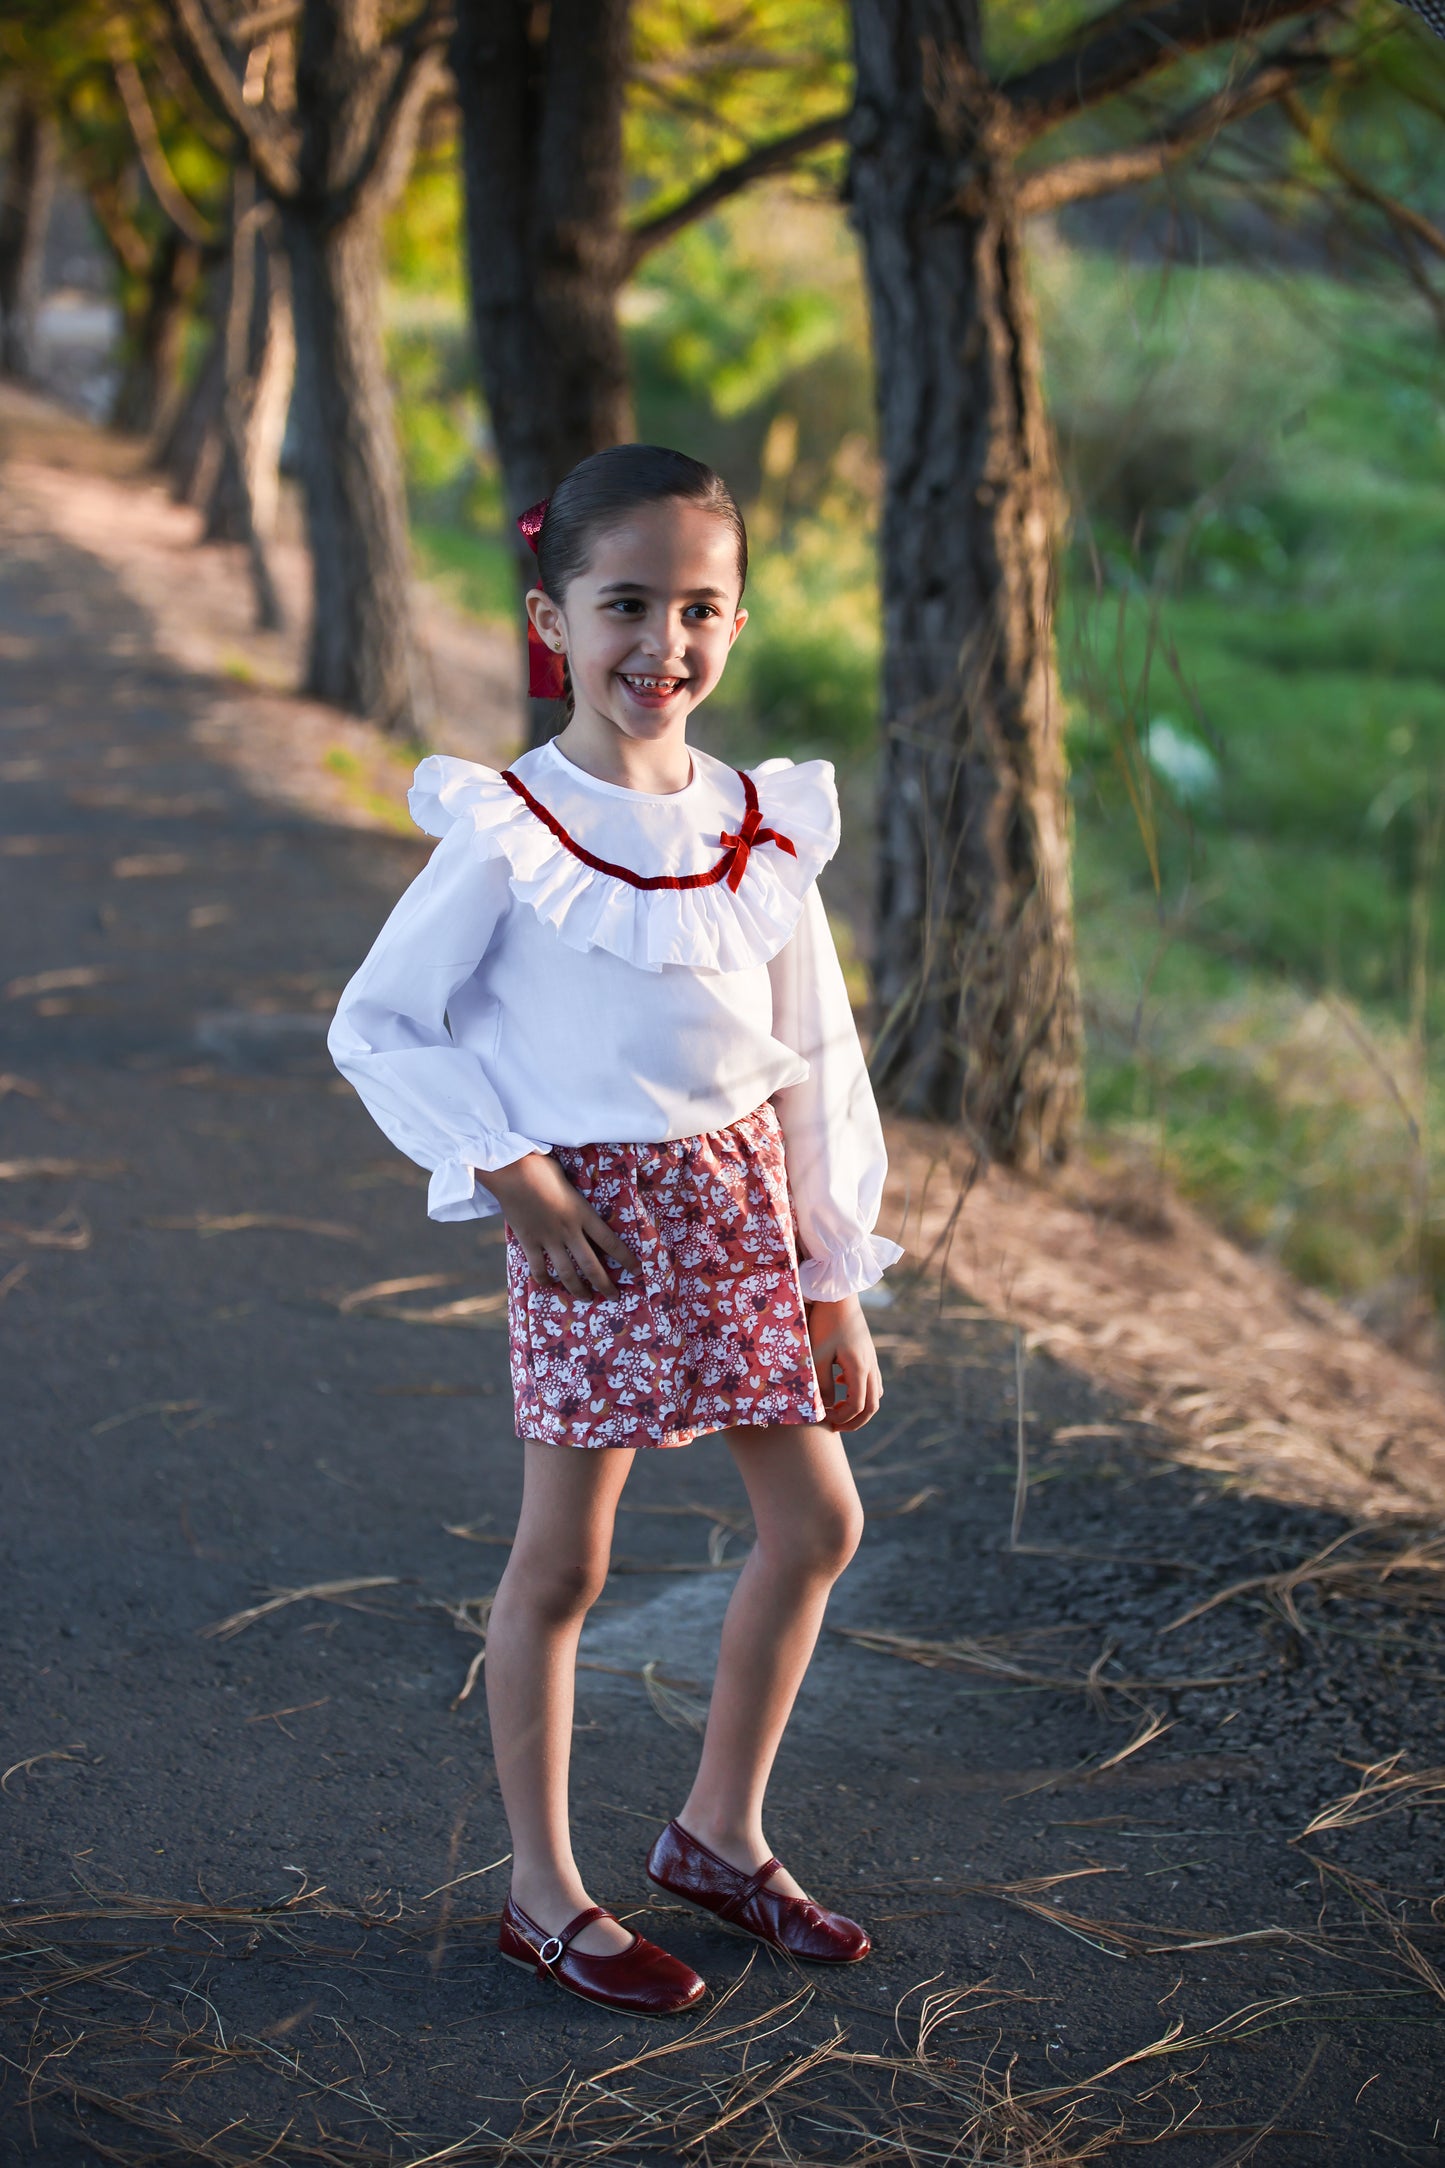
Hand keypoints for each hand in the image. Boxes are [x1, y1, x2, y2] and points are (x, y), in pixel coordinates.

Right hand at [482, 1152, 640, 1299]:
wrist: (512, 1170)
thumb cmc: (541, 1166)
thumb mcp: (568, 1179)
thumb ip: (575, 1196)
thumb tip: (578, 1199)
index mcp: (582, 1213)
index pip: (610, 1241)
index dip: (625, 1258)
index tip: (637, 1270)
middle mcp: (568, 1230)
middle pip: (591, 1265)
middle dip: (605, 1284)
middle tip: (614, 1296)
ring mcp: (548, 1238)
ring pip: (566, 1273)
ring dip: (577, 1289)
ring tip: (586, 1298)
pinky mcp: (528, 1241)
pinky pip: (537, 1268)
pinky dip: (543, 1279)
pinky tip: (548, 1285)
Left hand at [807, 1294, 882, 1431]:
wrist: (839, 1296)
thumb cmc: (825, 1324)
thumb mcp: (818, 1355)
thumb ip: (823, 1384)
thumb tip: (827, 1407)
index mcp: (859, 1368)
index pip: (858, 1406)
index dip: (843, 1419)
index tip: (826, 1420)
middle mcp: (871, 1366)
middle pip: (872, 1406)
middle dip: (855, 1421)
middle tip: (835, 1426)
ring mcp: (872, 1360)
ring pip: (874, 1394)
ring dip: (859, 1407)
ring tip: (837, 1408)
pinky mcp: (868, 1354)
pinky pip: (871, 1381)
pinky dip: (859, 1390)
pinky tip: (840, 1382)